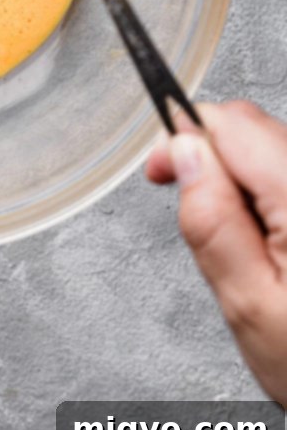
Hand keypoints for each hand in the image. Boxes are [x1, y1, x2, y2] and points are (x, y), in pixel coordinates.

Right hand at [147, 101, 286, 406]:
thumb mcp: (248, 304)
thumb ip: (212, 221)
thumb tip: (185, 153)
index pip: (231, 125)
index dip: (184, 137)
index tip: (159, 170)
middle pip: (253, 128)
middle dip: (208, 153)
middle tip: (179, 194)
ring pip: (272, 147)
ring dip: (238, 174)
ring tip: (231, 234)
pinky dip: (266, 190)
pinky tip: (263, 233)